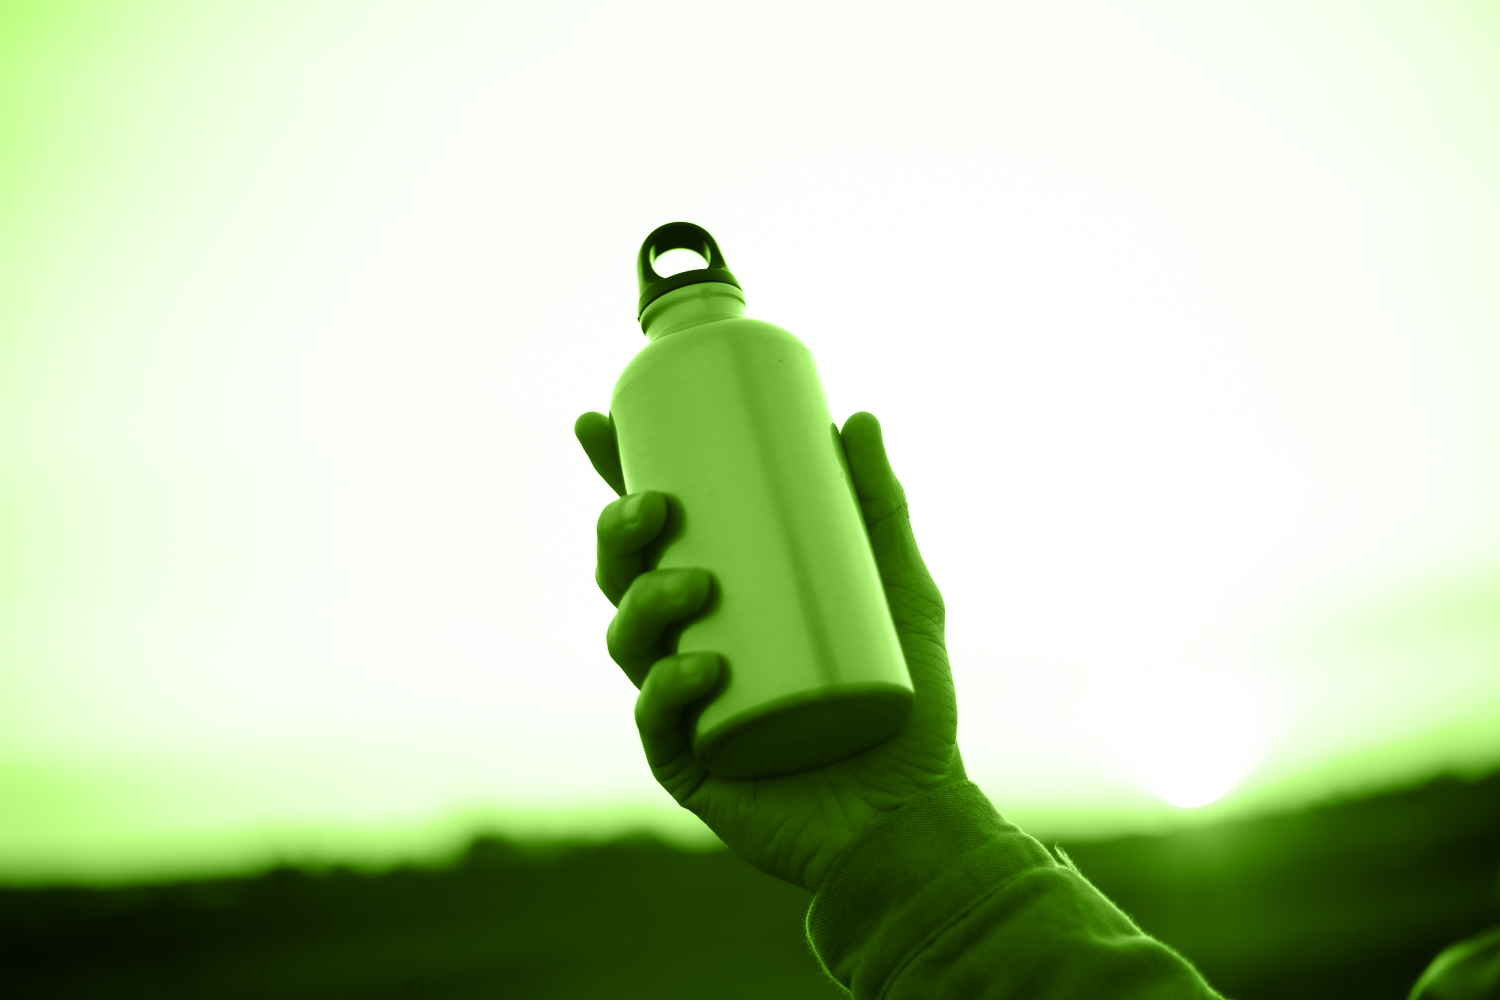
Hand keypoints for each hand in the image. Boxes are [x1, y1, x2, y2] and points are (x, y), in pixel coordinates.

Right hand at [574, 410, 964, 892]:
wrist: (917, 811)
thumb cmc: (907, 700)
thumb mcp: (900, 590)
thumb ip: (881, 507)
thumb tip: (860, 417)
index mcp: (719, 600)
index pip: (649, 532)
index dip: (611, 476)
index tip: (596, 422)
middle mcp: (685, 647)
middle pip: (622, 578)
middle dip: (619, 534)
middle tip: (657, 507)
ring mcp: (682, 707)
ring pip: (628, 643)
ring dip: (644, 603)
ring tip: (693, 586)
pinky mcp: (690, 764)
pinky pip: (656, 723)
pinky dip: (667, 690)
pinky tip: (699, 670)